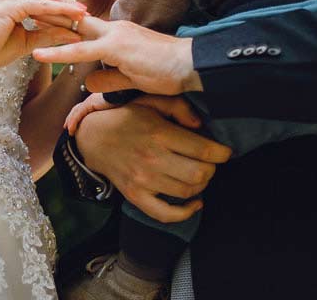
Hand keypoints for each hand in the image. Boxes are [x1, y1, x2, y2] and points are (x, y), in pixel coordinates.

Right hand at [0, 0, 85, 73]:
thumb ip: (48, 33)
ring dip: (65, 3)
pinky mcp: (7, 4)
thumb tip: (73, 33)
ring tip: (82, 16)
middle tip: (82, 14)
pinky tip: (72, 20)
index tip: (78, 13)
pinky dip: (58, 12)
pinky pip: (39, 5)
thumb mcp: (27, 39)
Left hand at [32, 17, 198, 95]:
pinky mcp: (118, 48)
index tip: (40, 19)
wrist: (191, 67)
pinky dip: (59, 51)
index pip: (84, 27)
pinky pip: (82, 50)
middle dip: (49, 16)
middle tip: (24, 10)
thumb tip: (89, 82)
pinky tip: (39, 54)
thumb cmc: (166, 72)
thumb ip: (110, 78)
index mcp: (117, 35)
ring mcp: (115, 36)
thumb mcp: (131, 78)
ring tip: (21, 27)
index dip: (62, 23)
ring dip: (47, 31)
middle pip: (74, 21)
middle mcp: (114, 29)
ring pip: (73, 32)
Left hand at [64, 92, 116, 135]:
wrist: (122, 92)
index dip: (77, 115)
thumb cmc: (121, 99)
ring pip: (76, 112)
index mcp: (96, 99)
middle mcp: (91, 99)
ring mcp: (89, 101)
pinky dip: (73, 122)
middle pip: (77, 109)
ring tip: (69, 131)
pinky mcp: (89, 103)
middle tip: (67, 127)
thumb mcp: (114, 107)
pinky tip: (71, 128)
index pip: (83, 107)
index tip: (74, 123)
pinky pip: (78, 114)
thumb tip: (114, 120)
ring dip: (70, 122)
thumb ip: (110, 111)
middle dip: (71, 118)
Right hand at [74, 95, 231, 222]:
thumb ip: (178, 107)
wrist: (92, 138)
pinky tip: (195, 202)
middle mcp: (152, 159)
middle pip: (200, 174)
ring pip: (187, 192)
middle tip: (210, 162)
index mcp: (159, 133)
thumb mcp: (149, 101)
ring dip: (201, 185)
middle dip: (212, 169)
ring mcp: (143, 180)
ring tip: (199, 174)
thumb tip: (200, 125)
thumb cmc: (125, 118)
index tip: (225, 151)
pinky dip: (186, 212)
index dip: (222, 152)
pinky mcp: (136, 196)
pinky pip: (166, 214)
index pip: (203, 150)